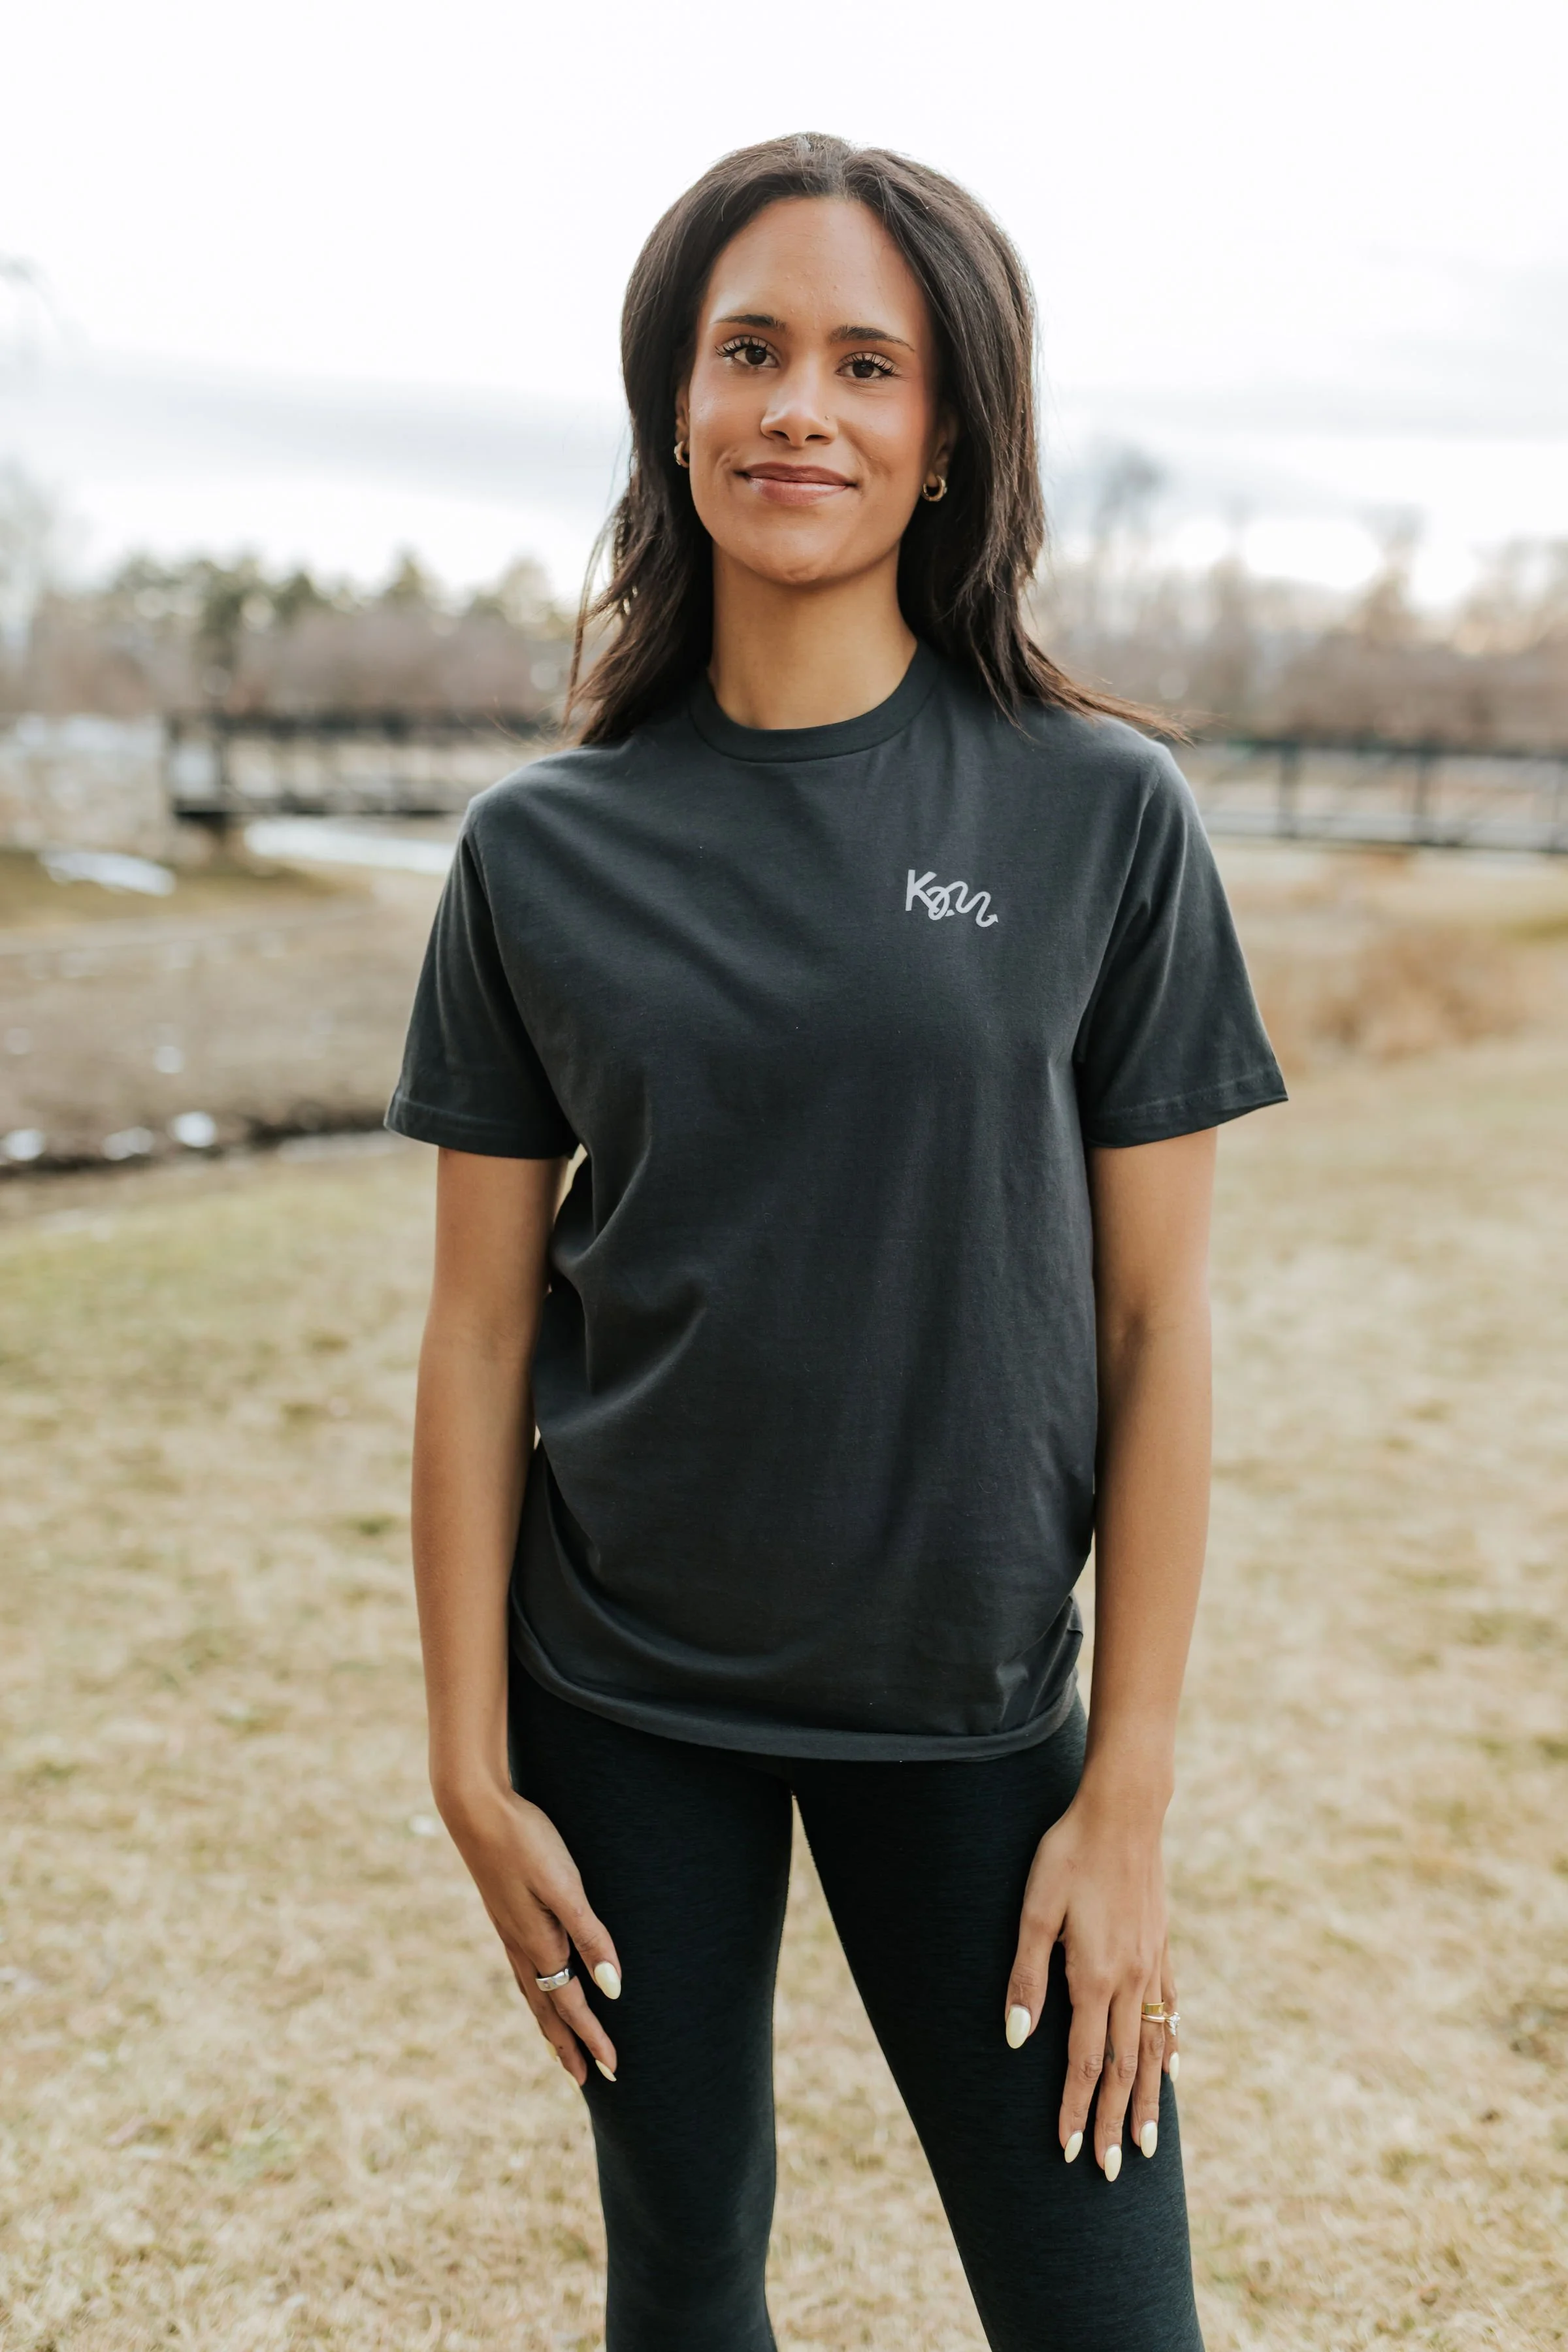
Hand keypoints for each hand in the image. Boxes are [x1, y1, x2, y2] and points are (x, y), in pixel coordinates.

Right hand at [440, 1779, 622, 2088]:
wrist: (475, 1808)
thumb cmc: (526, 1841)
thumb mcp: (565, 1886)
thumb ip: (589, 1935)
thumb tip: (612, 1989)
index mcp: (539, 1943)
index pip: (571, 2005)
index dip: (593, 2037)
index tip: (611, 2070)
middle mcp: (521, 1946)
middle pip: (548, 2009)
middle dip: (568, 2045)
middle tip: (585, 2080)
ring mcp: (508, 1932)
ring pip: (533, 1992)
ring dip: (549, 2024)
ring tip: (560, 2049)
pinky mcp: (503, 1914)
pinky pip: (522, 1970)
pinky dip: (534, 1993)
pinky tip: (536, 1986)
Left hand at [1003, 1788, 1174, 2176]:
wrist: (1124, 1811)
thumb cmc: (1069, 1854)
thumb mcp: (1035, 1909)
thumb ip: (1026, 1976)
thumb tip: (1016, 2038)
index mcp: (1095, 1977)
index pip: (1084, 2062)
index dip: (1076, 2109)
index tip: (1070, 2151)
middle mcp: (1131, 1981)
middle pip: (1122, 2067)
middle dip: (1114, 2121)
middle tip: (1109, 2170)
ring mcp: (1153, 1965)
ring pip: (1153, 2047)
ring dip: (1147, 2098)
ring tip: (1146, 2143)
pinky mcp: (1163, 1946)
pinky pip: (1170, 2010)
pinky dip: (1170, 2046)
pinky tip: (1171, 2067)